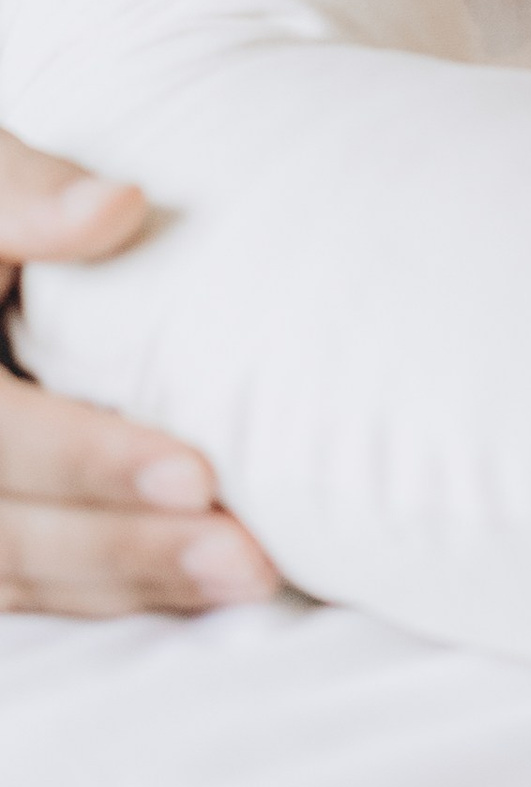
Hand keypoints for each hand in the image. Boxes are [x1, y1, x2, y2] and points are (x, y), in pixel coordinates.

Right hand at [0, 128, 278, 616]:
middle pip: (7, 535)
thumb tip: (120, 205)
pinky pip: (24, 582)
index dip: (90, 463)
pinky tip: (194, 586)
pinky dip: (106, 589)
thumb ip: (31, 197)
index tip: (198, 476)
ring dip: (131, 585)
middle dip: (130, 549)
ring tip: (248, 578)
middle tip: (249, 558)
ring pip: (15, 576)